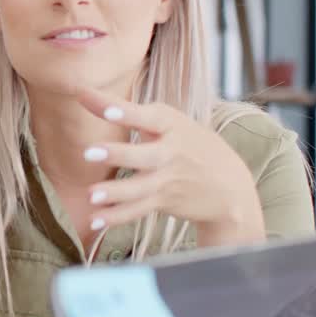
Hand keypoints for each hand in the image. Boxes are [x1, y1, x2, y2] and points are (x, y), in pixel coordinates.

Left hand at [75, 87, 264, 245]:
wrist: (230, 186)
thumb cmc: (190, 145)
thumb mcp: (172, 123)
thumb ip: (133, 113)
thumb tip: (85, 95)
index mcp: (172, 125)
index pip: (146, 116)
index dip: (125, 112)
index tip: (104, 107)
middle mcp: (171, 153)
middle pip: (144, 155)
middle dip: (118, 154)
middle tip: (89, 152)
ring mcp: (168, 179)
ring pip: (139, 188)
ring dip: (115, 193)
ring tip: (91, 195)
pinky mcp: (164, 201)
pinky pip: (137, 210)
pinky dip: (116, 217)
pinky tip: (94, 221)